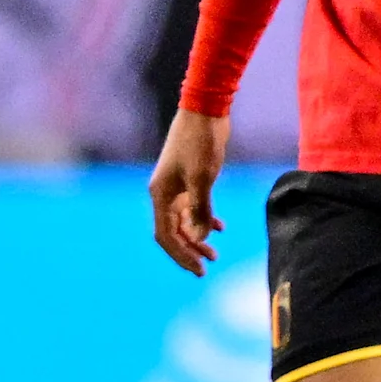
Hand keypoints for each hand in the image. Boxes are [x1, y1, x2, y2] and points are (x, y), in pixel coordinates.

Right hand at [150, 110, 228, 272]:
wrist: (204, 112)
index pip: (165, 235)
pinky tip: (220, 227)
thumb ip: (200, 210)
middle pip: (173, 231)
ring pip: (183, 222)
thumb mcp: (202, 179)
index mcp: (160, 194)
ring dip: (197, 237)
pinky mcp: (188, 180)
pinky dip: (203, 219)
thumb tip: (199, 236)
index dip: (181, 254)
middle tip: (208, 265)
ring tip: (215, 252)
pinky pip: (192, 208)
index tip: (199, 269)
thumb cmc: (200, 144)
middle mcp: (164, 194)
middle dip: (189, 250)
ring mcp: (175, 187)